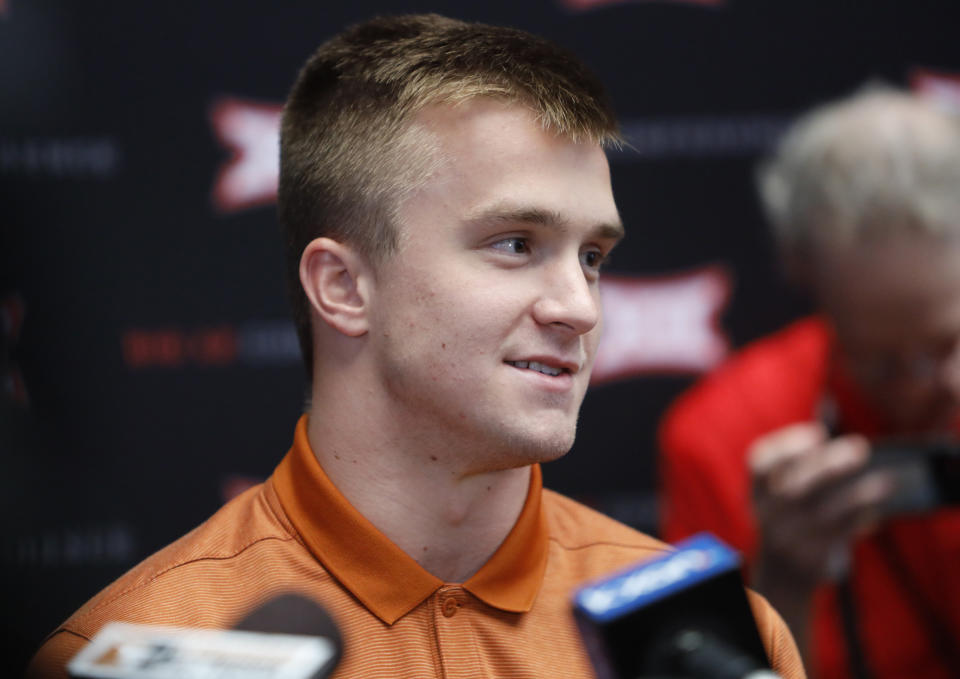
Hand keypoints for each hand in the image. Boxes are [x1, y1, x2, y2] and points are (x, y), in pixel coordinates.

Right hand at [749, 422, 894, 588]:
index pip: (760, 462)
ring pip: (822, 512)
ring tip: (884, 481)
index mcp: (757, 490)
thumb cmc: (795, 516)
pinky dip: (860, 518)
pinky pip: (839, 535)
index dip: (788, 445)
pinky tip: (877, 508)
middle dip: (828, 463)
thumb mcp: (788, 492)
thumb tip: (849, 447)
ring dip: (856, 493)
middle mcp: (766, 513)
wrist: (783, 572)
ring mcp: (786, 537)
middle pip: (793, 485)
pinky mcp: (809, 558)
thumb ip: (808, 467)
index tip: (819, 433)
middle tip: (861, 447)